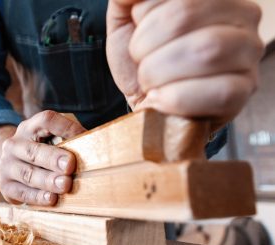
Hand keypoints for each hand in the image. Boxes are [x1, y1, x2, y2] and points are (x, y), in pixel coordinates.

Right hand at [0, 111, 85, 205]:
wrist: (11, 164)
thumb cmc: (41, 151)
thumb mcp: (50, 140)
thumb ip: (69, 141)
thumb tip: (96, 146)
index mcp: (29, 127)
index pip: (46, 120)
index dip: (65, 127)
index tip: (83, 136)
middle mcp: (14, 144)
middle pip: (33, 150)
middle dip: (53, 158)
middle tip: (70, 165)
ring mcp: (7, 165)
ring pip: (28, 174)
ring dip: (48, 180)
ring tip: (65, 185)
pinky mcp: (5, 185)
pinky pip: (22, 192)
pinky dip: (38, 197)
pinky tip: (52, 199)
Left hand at [106, 0, 263, 128]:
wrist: (148, 99)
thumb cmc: (143, 59)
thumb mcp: (126, 20)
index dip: (143, 18)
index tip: (138, 35)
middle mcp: (241, 14)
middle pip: (184, 16)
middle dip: (145, 45)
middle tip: (140, 62)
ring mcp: (248, 52)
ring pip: (204, 52)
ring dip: (158, 72)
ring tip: (149, 82)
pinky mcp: (244, 90)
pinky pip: (219, 92)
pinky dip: (176, 99)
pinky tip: (161, 99)